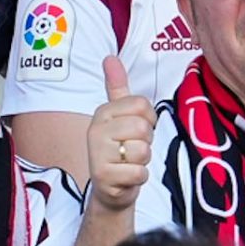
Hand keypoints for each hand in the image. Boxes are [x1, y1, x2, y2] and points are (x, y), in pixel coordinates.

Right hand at [87, 56, 154, 212]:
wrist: (110, 188)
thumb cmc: (119, 149)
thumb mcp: (119, 116)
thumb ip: (117, 87)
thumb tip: (110, 57)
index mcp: (103, 112)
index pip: (142, 105)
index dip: (149, 120)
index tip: (137, 130)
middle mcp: (95, 130)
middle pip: (143, 128)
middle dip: (146, 142)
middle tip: (132, 149)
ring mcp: (97, 154)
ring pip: (142, 151)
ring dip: (142, 161)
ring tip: (129, 163)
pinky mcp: (103, 176)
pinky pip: (139, 172)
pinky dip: (139, 177)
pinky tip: (127, 177)